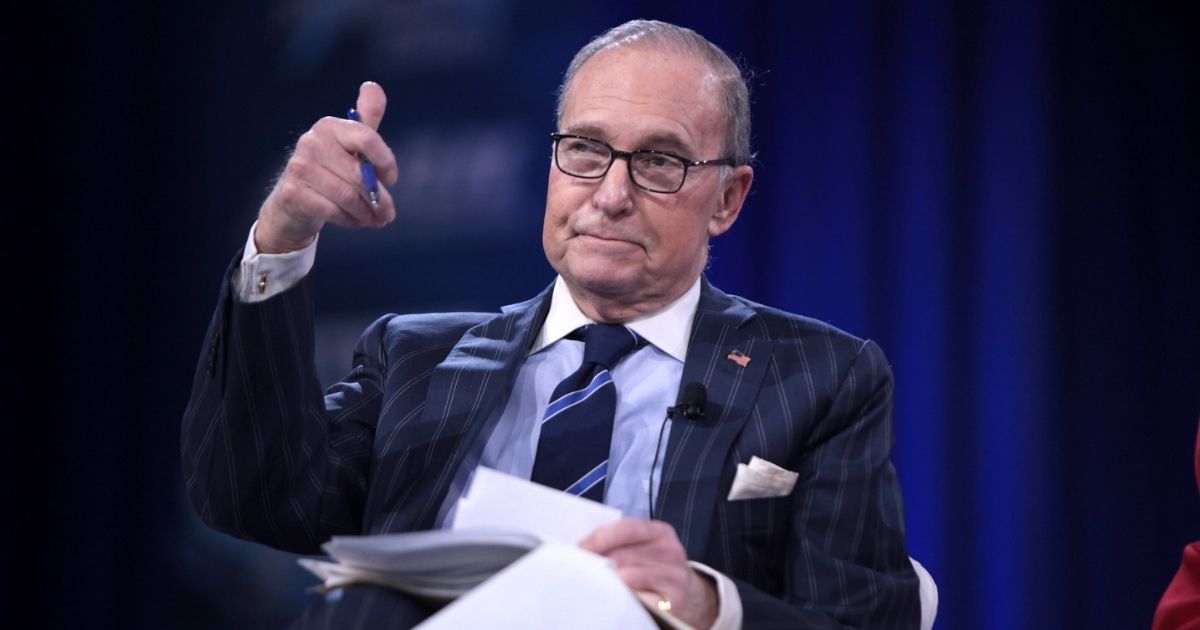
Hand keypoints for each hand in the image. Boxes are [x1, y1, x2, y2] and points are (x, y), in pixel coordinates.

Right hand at [254, 81, 399, 253]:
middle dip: (380, 198)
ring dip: (367, 213)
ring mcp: (299, 167)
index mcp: (329, 126)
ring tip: (376, 220)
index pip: (366, 137)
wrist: (292, 202)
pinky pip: (333, 211)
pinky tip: (355, 221)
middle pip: (359, 174)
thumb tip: (372, 86)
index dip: (385, 160)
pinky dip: (350, 220)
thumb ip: (366, 120)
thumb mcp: (349, 144)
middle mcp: (311, 142)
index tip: (391, 178)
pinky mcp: (292, 193)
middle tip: (389, 213)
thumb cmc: (329, 171)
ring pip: (347, 196)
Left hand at [579, 518, 717, 628]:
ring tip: (597, 582)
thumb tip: (584, 548)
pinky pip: (637, 597)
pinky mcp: (673, 600)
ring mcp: (674, 576)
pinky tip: (617, 596)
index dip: (599, 538)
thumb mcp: (645, 548)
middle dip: (598, 562)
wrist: (689, 597)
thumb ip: (621, 542)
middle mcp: (672, 551)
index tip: (579, 549)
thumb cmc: (656, 569)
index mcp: (661, 532)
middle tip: (580, 570)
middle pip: (623, 554)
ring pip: (627, 576)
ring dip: (608, 580)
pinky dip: (623, 597)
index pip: (626, 529)